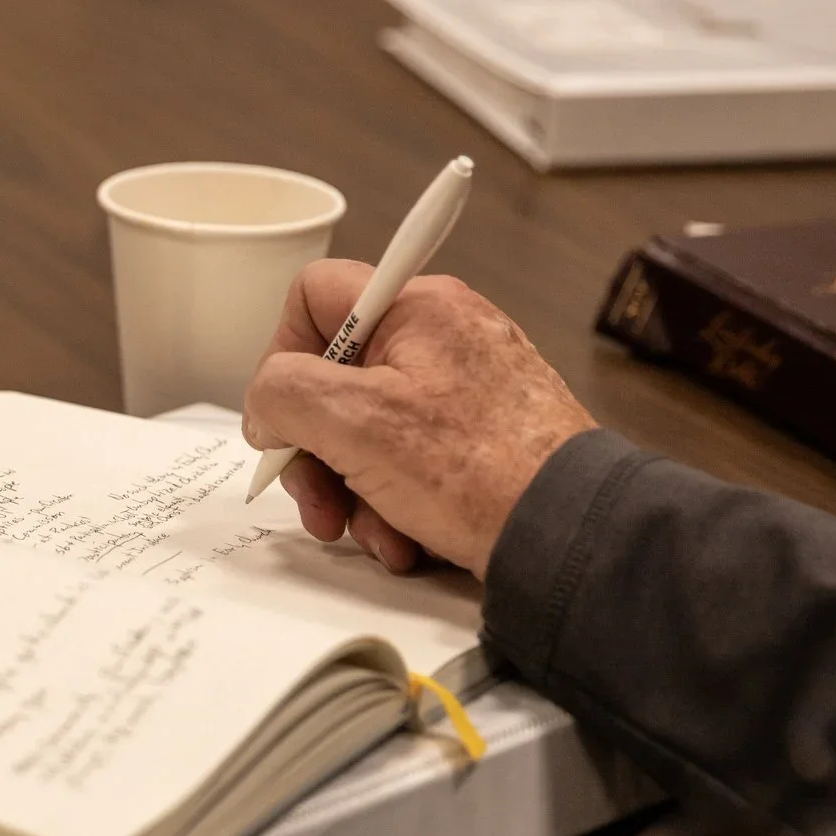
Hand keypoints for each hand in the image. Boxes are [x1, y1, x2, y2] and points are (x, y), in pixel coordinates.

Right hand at [240, 261, 596, 577]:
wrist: (570, 533)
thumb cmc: (482, 471)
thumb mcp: (354, 422)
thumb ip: (284, 393)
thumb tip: (265, 406)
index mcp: (418, 306)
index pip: (314, 296)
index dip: (281, 353)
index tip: (282, 414)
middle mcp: (444, 337)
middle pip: (336, 378)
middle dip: (316, 451)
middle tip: (317, 499)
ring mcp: (464, 389)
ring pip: (367, 431)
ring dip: (353, 491)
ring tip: (373, 533)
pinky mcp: (479, 438)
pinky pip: (408, 462)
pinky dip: (394, 504)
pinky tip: (406, 538)